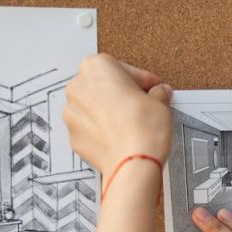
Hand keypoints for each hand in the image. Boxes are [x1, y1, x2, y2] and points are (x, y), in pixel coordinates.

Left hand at [63, 53, 173, 175]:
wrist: (132, 164)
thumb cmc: (142, 129)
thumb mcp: (159, 102)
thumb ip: (157, 93)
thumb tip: (159, 94)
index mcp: (96, 67)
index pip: (122, 67)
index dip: (141, 79)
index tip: (152, 87)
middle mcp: (78, 87)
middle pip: (103, 85)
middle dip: (122, 94)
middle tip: (143, 103)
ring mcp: (72, 113)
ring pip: (94, 107)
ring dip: (111, 111)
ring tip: (132, 122)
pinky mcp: (74, 136)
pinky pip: (90, 127)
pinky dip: (103, 129)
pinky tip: (122, 135)